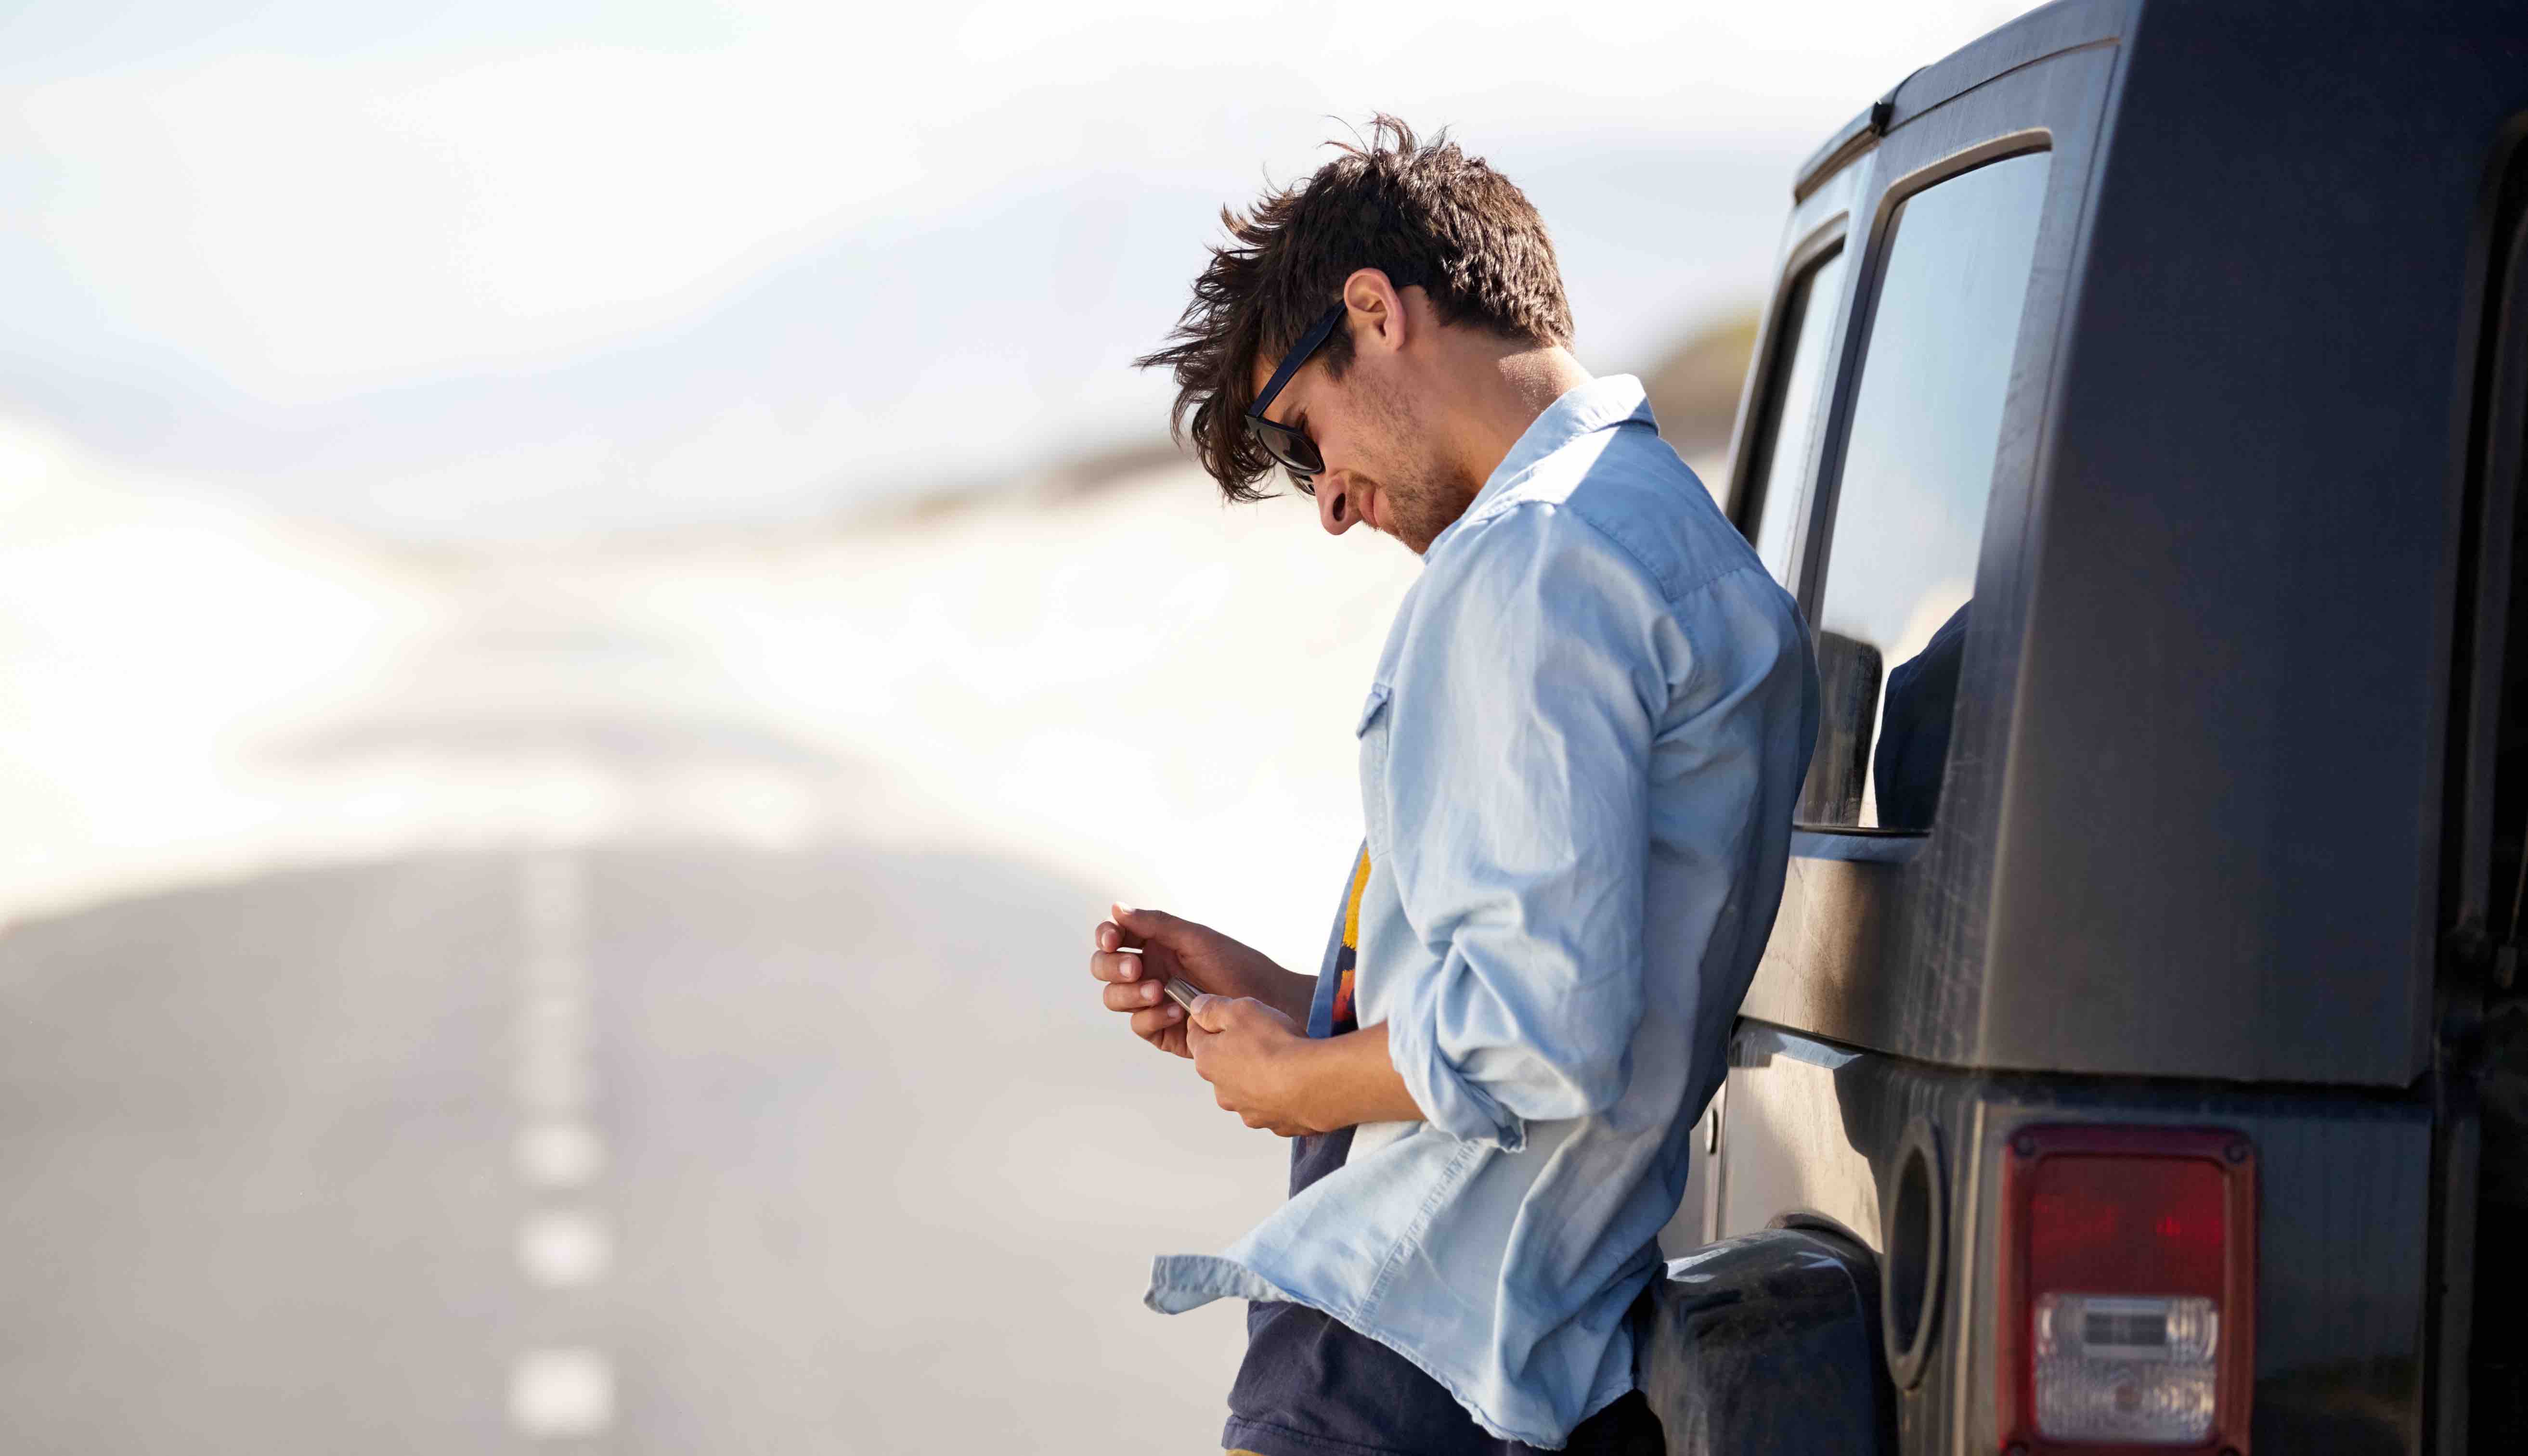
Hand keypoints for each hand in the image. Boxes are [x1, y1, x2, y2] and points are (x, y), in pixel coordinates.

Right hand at [1088, 904, 1306, 1058]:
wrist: (1265, 1000)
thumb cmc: (1235, 964)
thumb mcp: (1195, 938)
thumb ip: (1155, 924)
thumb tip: (1117, 908)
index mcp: (1154, 945)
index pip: (1114, 938)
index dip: (1106, 937)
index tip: (1113, 939)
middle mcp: (1148, 971)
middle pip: (1105, 969)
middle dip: (1113, 968)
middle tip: (1136, 969)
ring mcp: (1152, 1001)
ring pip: (1115, 998)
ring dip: (1130, 994)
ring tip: (1158, 991)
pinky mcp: (1161, 1030)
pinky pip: (1139, 1025)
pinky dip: (1150, 1017)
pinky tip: (1174, 1012)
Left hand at [1187, 994, 1312, 1134]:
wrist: (1313, 1084)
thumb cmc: (1276, 1046)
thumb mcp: (1240, 1010)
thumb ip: (1213, 1008)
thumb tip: (1198, 1007)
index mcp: (1207, 1061)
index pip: (1195, 1035)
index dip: (1209, 1021)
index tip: (1225, 1015)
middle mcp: (1221, 1090)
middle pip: (1222, 1063)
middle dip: (1237, 1049)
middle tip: (1261, 1036)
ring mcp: (1246, 1110)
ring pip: (1246, 1086)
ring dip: (1258, 1074)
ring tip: (1283, 1059)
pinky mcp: (1273, 1123)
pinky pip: (1272, 1104)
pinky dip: (1280, 1093)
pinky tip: (1294, 1079)